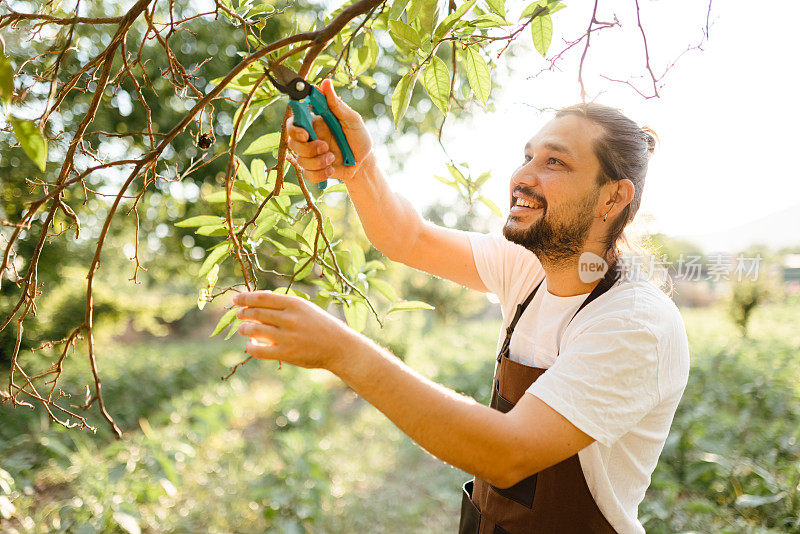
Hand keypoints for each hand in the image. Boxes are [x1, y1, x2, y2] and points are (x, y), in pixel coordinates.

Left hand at [232, 290, 359, 370]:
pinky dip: (250, 347)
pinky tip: (250, 345)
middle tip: (239, 315)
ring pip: (254, 330)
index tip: (236, 300)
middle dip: (243, 313)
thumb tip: (256, 308)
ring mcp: (287, 336)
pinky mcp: (286, 353)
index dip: (246, 298)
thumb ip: (284, 308)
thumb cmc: (321, 326)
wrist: (340, 347)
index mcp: (295, 303)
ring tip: (243, 329)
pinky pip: (259, 350)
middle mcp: (290, 318)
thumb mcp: (306, 310)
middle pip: (256, 312)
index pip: (262, 297)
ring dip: (244, 329)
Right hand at [286, 79, 373, 182]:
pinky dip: (320, 174)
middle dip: (307, 147)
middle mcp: (310, 137)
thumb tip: (326, 83)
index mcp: (315, 122)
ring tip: (334, 158)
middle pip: (292, 141)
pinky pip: (307, 174)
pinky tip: (332, 169)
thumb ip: (337, 105)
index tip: (305, 132)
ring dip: (318, 161)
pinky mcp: (314, 169)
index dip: (294, 127)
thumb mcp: (352, 120)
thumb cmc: (359, 138)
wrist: (365, 163)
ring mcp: (311, 154)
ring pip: (300, 160)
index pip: (294, 120)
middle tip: (324, 146)